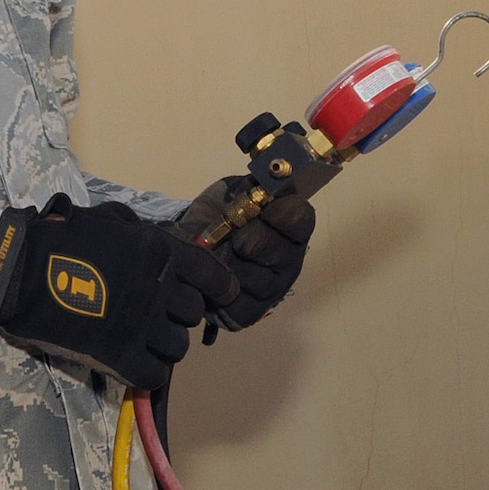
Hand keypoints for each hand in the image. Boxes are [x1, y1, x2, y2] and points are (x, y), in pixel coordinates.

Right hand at [0, 195, 236, 389]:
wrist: (21, 272)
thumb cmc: (62, 237)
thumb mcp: (110, 220)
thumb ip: (142, 232)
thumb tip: (161, 243)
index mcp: (161, 252)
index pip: (212, 277)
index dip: (219, 289)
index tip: (217, 296)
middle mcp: (161, 289)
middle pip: (193, 314)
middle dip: (179, 314)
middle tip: (158, 314)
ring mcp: (143, 326)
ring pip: (178, 347)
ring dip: (164, 344)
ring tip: (143, 339)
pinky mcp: (121, 358)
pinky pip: (155, 375)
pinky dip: (147, 371)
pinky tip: (133, 362)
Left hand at [176, 176, 315, 330]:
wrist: (187, 243)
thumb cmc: (218, 214)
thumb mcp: (233, 191)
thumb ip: (251, 184)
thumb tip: (267, 175)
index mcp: (290, 228)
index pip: (301, 219)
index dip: (283, 214)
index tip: (263, 207)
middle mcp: (288, 261)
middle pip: (277, 252)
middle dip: (250, 239)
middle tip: (233, 235)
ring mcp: (271, 291)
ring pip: (256, 279)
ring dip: (231, 264)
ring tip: (217, 256)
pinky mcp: (249, 313)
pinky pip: (237, 304)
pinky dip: (219, 289)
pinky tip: (213, 278)